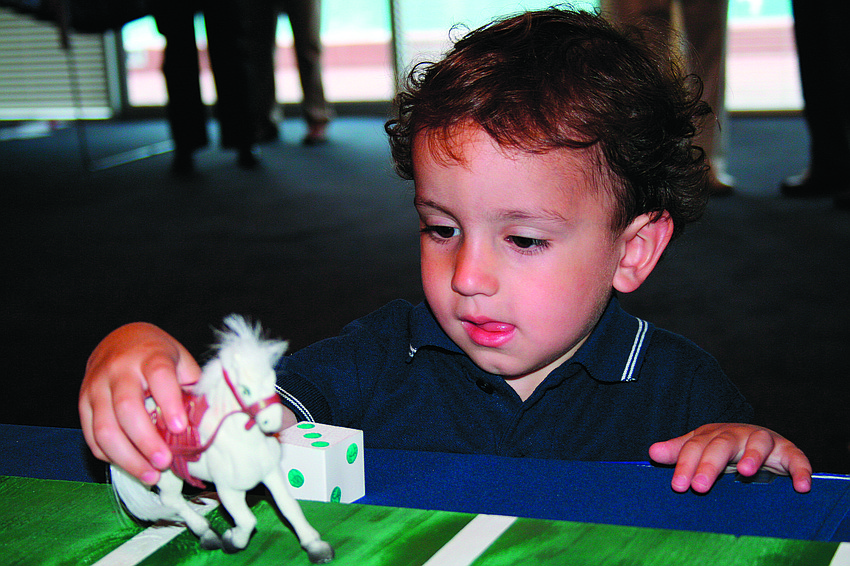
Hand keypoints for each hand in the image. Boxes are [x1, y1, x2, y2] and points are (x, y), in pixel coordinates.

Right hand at [79, 323, 200, 484]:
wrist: (120, 340)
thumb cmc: (157, 355)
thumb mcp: (180, 360)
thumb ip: (191, 386)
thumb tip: (204, 423)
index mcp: (150, 355)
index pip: (159, 376)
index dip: (169, 403)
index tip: (180, 428)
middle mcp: (119, 369)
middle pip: (127, 408)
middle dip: (145, 441)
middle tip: (164, 462)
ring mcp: (96, 386)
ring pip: (105, 428)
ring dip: (127, 457)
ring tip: (150, 475)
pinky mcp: (83, 402)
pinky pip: (91, 435)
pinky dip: (109, 456)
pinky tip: (129, 466)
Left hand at [649, 423, 811, 493]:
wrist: (757, 437)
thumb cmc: (723, 446)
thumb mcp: (699, 446)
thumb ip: (679, 450)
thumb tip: (652, 452)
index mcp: (713, 434)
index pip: (695, 447)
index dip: (686, 465)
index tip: (678, 485)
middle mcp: (738, 435)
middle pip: (722, 444)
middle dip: (710, 464)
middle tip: (700, 486)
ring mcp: (764, 441)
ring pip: (759, 443)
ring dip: (753, 456)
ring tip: (745, 472)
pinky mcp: (788, 451)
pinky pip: (796, 458)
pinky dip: (801, 469)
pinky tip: (801, 486)